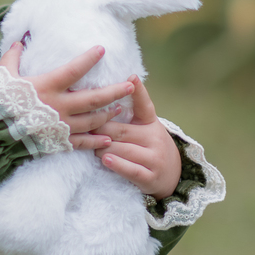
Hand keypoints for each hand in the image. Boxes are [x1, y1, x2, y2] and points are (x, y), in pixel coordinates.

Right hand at [0, 42, 133, 149]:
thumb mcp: (2, 75)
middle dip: (115, 91)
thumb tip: (18, 42)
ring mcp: (61, 126)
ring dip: (109, 114)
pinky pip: (83, 142)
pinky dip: (97, 141)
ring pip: (93, 121)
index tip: (102, 50)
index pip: (74, 69)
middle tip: (131, 85)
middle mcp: (59, 106)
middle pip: (94, 98)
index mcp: (47, 86)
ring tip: (120, 108)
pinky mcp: (59, 142)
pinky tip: (108, 139)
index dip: (89, 58)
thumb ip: (13, 58)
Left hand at [93, 75, 182, 198]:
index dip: (138, 91)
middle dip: (101, 129)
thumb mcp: (144, 126)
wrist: (171, 174)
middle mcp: (155, 138)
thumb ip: (129, 112)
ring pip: (123, 149)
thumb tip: (110, 89)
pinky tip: (105, 159)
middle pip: (121, 130)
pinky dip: (117, 164)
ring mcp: (155, 158)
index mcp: (151, 122)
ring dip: (103, 147)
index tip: (131, 77)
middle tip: (83, 126)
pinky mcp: (150, 177)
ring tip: (90, 145)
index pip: (144, 105)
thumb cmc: (148, 144)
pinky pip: (131, 170)